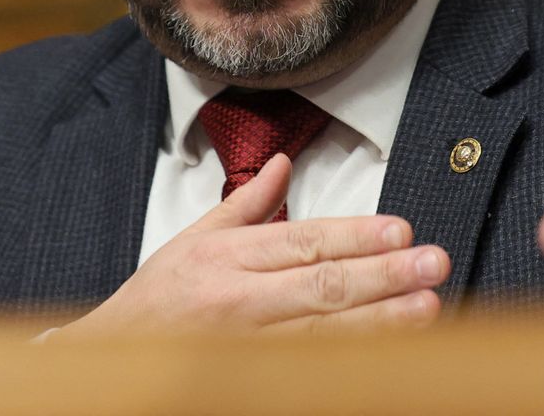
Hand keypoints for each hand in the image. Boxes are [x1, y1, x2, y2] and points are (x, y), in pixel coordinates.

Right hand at [65, 154, 448, 334]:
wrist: (110, 364)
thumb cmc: (156, 302)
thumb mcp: (193, 242)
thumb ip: (245, 205)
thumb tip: (283, 162)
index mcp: (225, 260)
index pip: (303, 242)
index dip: (356, 236)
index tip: (401, 229)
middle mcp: (238, 303)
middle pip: (322, 287)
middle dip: (384, 275)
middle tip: (433, 263)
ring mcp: (247, 349)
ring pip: (324, 334)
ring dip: (381, 322)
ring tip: (427, 308)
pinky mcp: (252, 381)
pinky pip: (310, 371)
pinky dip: (350, 362)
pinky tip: (388, 353)